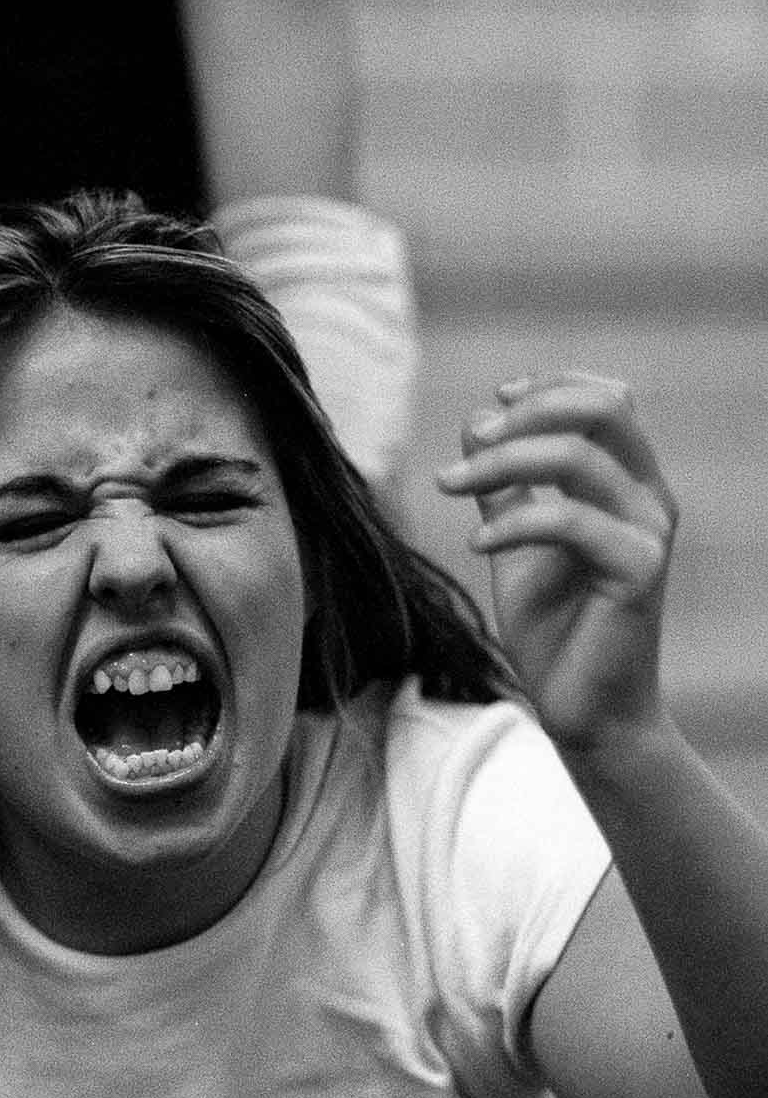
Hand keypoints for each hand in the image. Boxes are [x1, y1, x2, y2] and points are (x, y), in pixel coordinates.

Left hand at [437, 372, 677, 750]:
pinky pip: (570, 521)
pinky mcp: (640, 571)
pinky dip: (514, 523)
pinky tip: (477, 545)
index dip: (548, 388)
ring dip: (501, 461)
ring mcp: (648, 532)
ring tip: (449, 485)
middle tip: (472, 444)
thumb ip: (505, 487)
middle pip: (603, 409)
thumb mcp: (516, 542)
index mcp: (626, 483)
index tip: (492, 407)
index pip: (605, 401)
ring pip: (578, 457)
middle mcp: (647, 497)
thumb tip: (478, 421)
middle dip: (527, 412)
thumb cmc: (555, 629)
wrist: (584, 709)